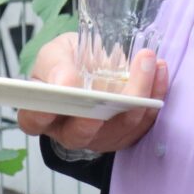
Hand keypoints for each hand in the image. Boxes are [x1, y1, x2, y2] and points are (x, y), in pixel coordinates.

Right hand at [17, 32, 168, 152]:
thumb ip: (56, 65)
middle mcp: (68, 132)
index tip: (55, 97)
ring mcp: (99, 138)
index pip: (34, 120)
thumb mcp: (54, 55)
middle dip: (104, 104)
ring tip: (148, 61)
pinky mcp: (126, 135)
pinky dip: (154, 94)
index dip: (41, 113)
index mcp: (41, 114)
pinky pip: (144, 121)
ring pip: (121, 125)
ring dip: (138, 92)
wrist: (90, 69)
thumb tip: (66, 82)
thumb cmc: (65, 64)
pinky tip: (159, 69)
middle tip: (119, 75)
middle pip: (84, 131)